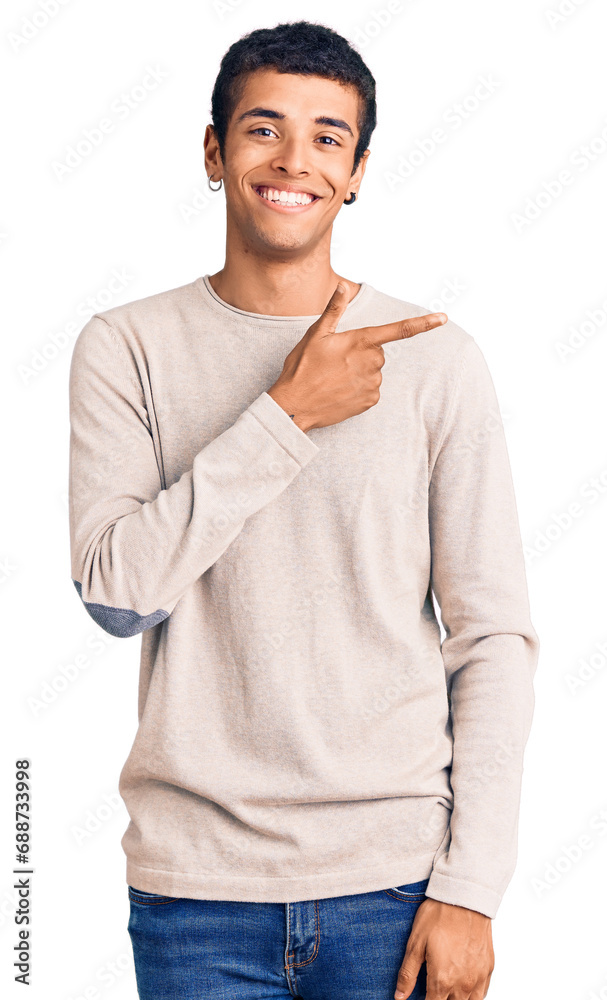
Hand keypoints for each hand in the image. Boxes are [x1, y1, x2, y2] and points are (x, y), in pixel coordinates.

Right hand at [267, 282, 446, 431]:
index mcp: (361, 341)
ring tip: (334, 377)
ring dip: (360, 371)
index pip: (400, 330)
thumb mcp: (315, 335)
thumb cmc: (302, 368)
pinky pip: (371, 389)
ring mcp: (372, 383)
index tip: (443, 318)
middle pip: (378, 352)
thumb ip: (334, 310)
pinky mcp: (370, 401)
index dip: (424, 323)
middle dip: (362, 353)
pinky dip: (359, 388)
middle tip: (336, 360)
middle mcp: (372, 362)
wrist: (295, 406)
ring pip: (374, 371)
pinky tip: (340, 390)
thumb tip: (343, 287)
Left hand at [394, 899, 493, 999]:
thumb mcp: (416, 942)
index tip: (420, 997)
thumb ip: (407, 974)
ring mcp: (478, 977)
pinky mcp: (488, 968)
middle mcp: (463, 984)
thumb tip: (399, 997)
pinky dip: (472, 996)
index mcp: (442, 980)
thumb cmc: (438, 916)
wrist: (465, 897)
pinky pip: (482, 994)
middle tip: (432, 989)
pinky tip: (463, 988)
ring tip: (446, 990)